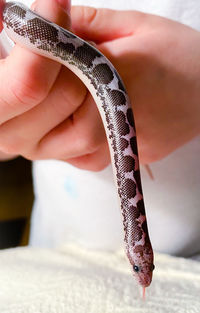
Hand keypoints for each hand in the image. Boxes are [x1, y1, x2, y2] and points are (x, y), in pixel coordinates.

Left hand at [0, 3, 199, 169]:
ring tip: (51, 110)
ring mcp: (119, 145)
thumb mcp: (132, 26)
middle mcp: (111, 118)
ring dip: (44, 133)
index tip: (27, 62)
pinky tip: (75, 128)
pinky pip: (83, 162)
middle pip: (42, 131)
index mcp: (111, 76)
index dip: (30, 77)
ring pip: (59, 151)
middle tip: (27, 95)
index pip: (48, 84)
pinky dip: (70, 148)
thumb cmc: (175, 54)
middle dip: (26, 114)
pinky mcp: (126, 159)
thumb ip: (86, 24)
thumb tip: (45, 24)